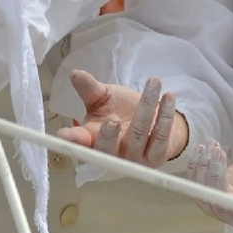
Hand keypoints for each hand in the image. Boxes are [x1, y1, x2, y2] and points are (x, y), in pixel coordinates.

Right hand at [56, 69, 187, 166]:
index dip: (71, 141)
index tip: (64, 135)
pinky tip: (168, 96)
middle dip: (108, 136)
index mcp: (92, 141)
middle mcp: (111, 154)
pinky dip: (165, 115)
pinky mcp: (156, 157)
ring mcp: (134, 158)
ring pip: (138, 135)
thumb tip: (75, 74)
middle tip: (112, 120)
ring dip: (147, 106)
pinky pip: (160, 137)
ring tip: (154, 82)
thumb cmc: (121, 112)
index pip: (78, 144)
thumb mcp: (103, 98)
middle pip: (106, 149)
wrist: (152, 122)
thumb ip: (90, 89)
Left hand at [187, 142, 232, 231]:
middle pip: (211, 202)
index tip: (220, 162)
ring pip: (201, 193)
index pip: (232, 211)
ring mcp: (223, 206)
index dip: (221, 190)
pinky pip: (199, 184)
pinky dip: (197, 166)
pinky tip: (204, 147)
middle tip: (214, 149)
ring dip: (200, 168)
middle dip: (207, 174)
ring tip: (209, 145)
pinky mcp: (215, 194)